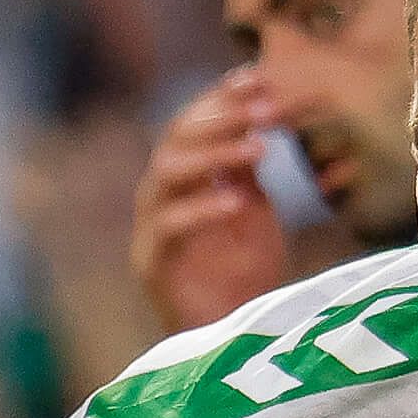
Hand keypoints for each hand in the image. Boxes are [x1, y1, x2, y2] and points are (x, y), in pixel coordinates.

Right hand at [128, 73, 293, 331]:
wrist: (228, 342)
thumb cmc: (242, 277)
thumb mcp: (255, 212)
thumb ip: (250, 169)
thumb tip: (266, 112)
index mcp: (183, 178)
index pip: (193, 121)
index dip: (221, 96)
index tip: (260, 75)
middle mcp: (159, 195)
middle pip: (176, 136)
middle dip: (221, 116)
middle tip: (266, 107)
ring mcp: (151, 227)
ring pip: (166, 172)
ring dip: (214, 153)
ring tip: (260, 148)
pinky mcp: (152, 264)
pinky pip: (170, 226)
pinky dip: (204, 209)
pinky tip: (240, 201)